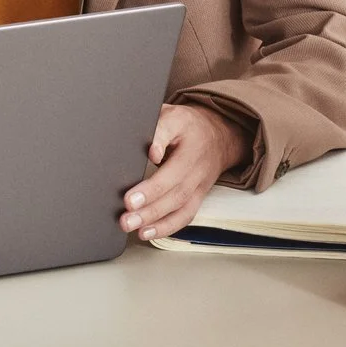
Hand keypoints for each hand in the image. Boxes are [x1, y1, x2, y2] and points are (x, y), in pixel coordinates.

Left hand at [120, 103, 247, 240]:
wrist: (217, 137)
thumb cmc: (185, 126)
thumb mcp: (171, 114)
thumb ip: (158, 127)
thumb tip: (151, 149)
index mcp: (187, 132)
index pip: (171, 136)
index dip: (160, 145)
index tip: (150, 154)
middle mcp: (196, 161)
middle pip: (176, 182)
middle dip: (151, 197)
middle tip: (128, 206)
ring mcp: (199, 182)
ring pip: (180, 203)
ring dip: (155, 217)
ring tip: (132, 224)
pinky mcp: (198, 197)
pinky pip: (184, 215)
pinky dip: (166, 227)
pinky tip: (146, 232)